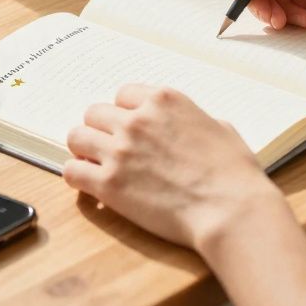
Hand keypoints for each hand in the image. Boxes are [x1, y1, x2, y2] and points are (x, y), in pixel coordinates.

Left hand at [64, 85, 283, 250]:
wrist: (230, 210)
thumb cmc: (234, 174)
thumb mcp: (220, 128)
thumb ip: (193, 119)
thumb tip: (187, 125)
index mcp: (164, 100)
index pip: (123, 95)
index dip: (125, 113)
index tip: (129, 129)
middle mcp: (137, 120)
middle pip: (95, 113)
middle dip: (102, 130)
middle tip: (111, 149)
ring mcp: (120, 150)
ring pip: (76, 137)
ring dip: (84, 150)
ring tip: (95, 166)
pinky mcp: (108, 184)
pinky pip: (71, 171)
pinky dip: (77, 177)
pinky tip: (90, 187)